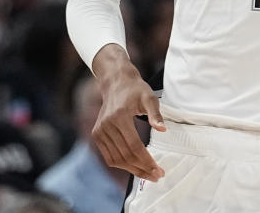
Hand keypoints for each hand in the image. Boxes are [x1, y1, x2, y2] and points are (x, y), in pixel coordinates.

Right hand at [93, 66, 166, 181]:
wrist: (116, 82)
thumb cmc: (135, 89)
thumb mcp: (149, 98)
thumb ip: (156, 114)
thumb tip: (162, 130)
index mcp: (119, 117)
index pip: (134, 146)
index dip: (147, 161)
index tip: (159, 170)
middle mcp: (106, 126)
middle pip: (125, 155)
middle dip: (142, 169)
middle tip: (157, 176)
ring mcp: (99, 131)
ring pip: (116, 159)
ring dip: (132, 170)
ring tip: (148, 175)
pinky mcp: (96, 134)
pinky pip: (108, 156)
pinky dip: (121, 165)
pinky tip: (134, 167)